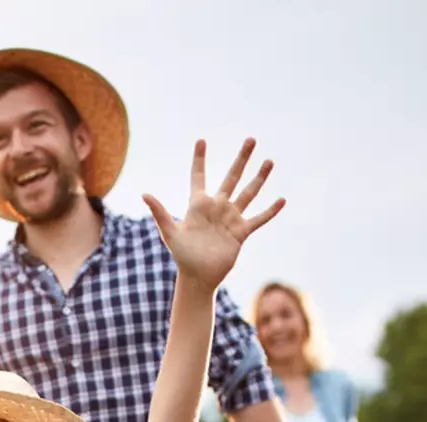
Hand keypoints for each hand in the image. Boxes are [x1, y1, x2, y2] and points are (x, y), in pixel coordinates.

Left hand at [143, 138, 284, 288]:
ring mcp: (230, 218)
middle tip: (251, 139)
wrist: (198, 276)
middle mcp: (217, 207)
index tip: (201, 141)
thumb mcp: (170, 232)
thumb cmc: (182, 255)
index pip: (199, 176)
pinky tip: (282, 200)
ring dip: (259, 178)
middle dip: (242, 159)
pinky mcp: (241, 232)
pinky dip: (270, 210)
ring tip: (269, 161)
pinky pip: (258, 219)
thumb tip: (144, 194)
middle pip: (232, 177)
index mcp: (198, 204)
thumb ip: (160, 212)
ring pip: (249, 193)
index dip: (199, 159)